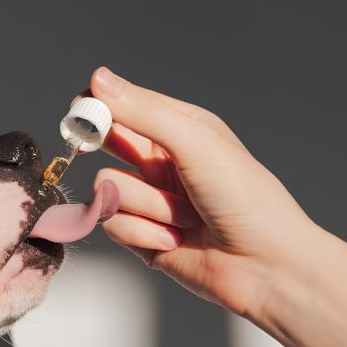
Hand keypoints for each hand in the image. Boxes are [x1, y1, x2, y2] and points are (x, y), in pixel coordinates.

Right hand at [88, 67, 319, 316]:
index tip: (80, 112)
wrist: (266, 267)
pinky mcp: (140, 235)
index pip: (122, 105)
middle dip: (105, 155)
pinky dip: (143, 233)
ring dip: (143, 204)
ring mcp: (148, 199)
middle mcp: (159, 161)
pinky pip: (113, 225)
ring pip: (107, 188)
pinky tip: (175, 240)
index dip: (96, 107)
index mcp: (178, 129)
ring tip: (182, 216)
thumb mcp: (196, 143)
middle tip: (106, 151)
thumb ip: (145, 113)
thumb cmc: (247, 199)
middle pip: (104, 144)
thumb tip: (99, 79)